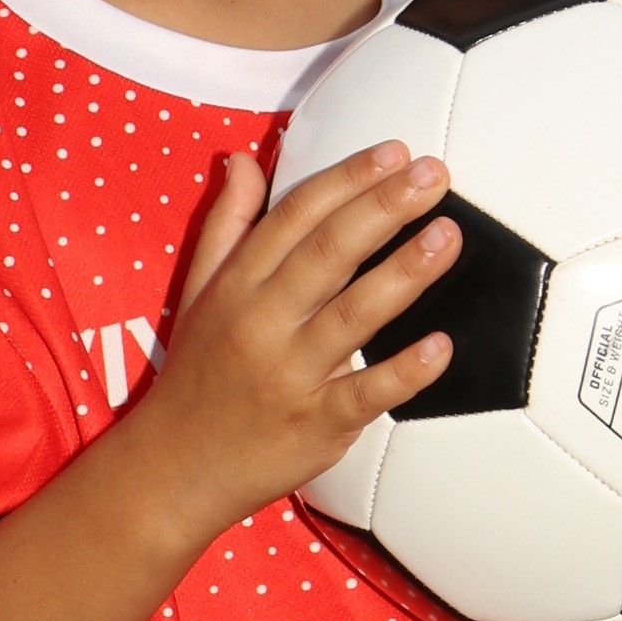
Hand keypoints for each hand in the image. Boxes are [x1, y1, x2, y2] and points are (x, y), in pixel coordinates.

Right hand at [130, 141, 458, 541]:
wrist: (173, 468)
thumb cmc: (197, 375)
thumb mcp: (199, 292)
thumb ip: (227, 224)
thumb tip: (243, 161)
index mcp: (237, 285)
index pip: (295, 216)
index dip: (348, 179)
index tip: (394, 151)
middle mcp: (262, 323)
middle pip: (329, 252)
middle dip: (385, 208)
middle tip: (434, 175)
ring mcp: (290, 375)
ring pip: (353, 315)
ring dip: (406, 272)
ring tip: (449, 235)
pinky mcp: (315, 425)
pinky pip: (366, 393)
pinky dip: (405, 371)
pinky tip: (442, 346)